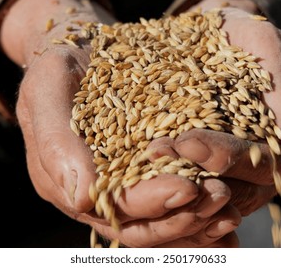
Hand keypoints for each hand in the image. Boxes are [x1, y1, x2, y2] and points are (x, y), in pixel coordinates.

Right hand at [3, 0, 240, 246]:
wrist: (77, 54)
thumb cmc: (59, 67)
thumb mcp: (47, 87)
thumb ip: (56, 141)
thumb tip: (81, 197)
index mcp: (65, 182)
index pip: (112, 205)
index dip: (151, 202)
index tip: (189, 187)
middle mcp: (94, 196)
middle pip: (142, 224)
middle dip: (183, 216)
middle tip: (223, 197)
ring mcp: (120, 190)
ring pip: (160, 222)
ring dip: (198, 221)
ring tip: (233, 208)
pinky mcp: (143, 177)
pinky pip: (172, 205)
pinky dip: (200, 212)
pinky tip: (231, 208)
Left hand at [149, 0, 280, 215]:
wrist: (214, 40)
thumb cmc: (243, 39)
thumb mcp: (267, 48)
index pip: (262, 163)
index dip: (226, 157)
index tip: (188, 142)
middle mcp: (264, 167)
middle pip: (233, 186)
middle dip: (193, 171)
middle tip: (157, 151)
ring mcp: (235, 175)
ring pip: (209, 194)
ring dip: (175, 182)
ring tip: (142, 159)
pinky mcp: (206, 172)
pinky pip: (189, 187)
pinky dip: (166, 183)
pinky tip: (138, 172)